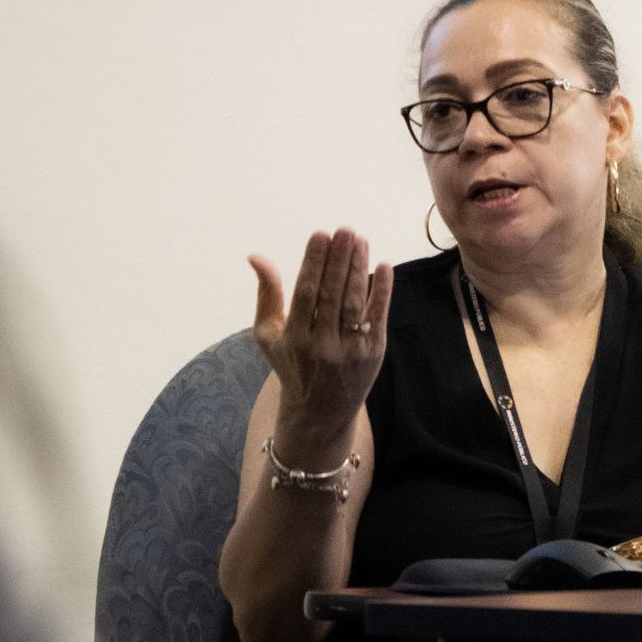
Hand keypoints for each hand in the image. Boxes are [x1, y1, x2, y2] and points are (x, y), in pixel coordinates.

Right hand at [248, 229, 392, 444]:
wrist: (321, 411)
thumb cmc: (291, 363)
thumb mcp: (270, 335)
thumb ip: (266, 294)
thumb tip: (256, 256)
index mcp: (294, 338)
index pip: (305, 293)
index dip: (313, 263)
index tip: (320, 235)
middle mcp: (322, 346)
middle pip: (331, 294)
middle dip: (339, 259)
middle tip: (345, 230)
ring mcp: (349, 351)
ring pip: (354, 303)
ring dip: (359, 269)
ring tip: (360, 240)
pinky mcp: (372, 353)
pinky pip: (377, 317)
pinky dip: (381, 292)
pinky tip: (384, 266)